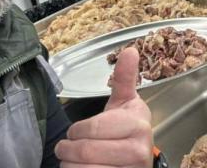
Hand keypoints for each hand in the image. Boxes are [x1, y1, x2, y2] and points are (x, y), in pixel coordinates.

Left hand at [55, 47, 152, 166]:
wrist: (137, 162)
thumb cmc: (127, 133)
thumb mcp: (126, 105)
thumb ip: (125, 79)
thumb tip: (130, 51)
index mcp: (138, 124)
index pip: (92, 129)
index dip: (77, 131)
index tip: (78, 131)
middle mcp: (139, 150)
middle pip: (85, 151)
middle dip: (67, 150)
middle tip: (67, 148)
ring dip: (69, 165)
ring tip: (74, 160)